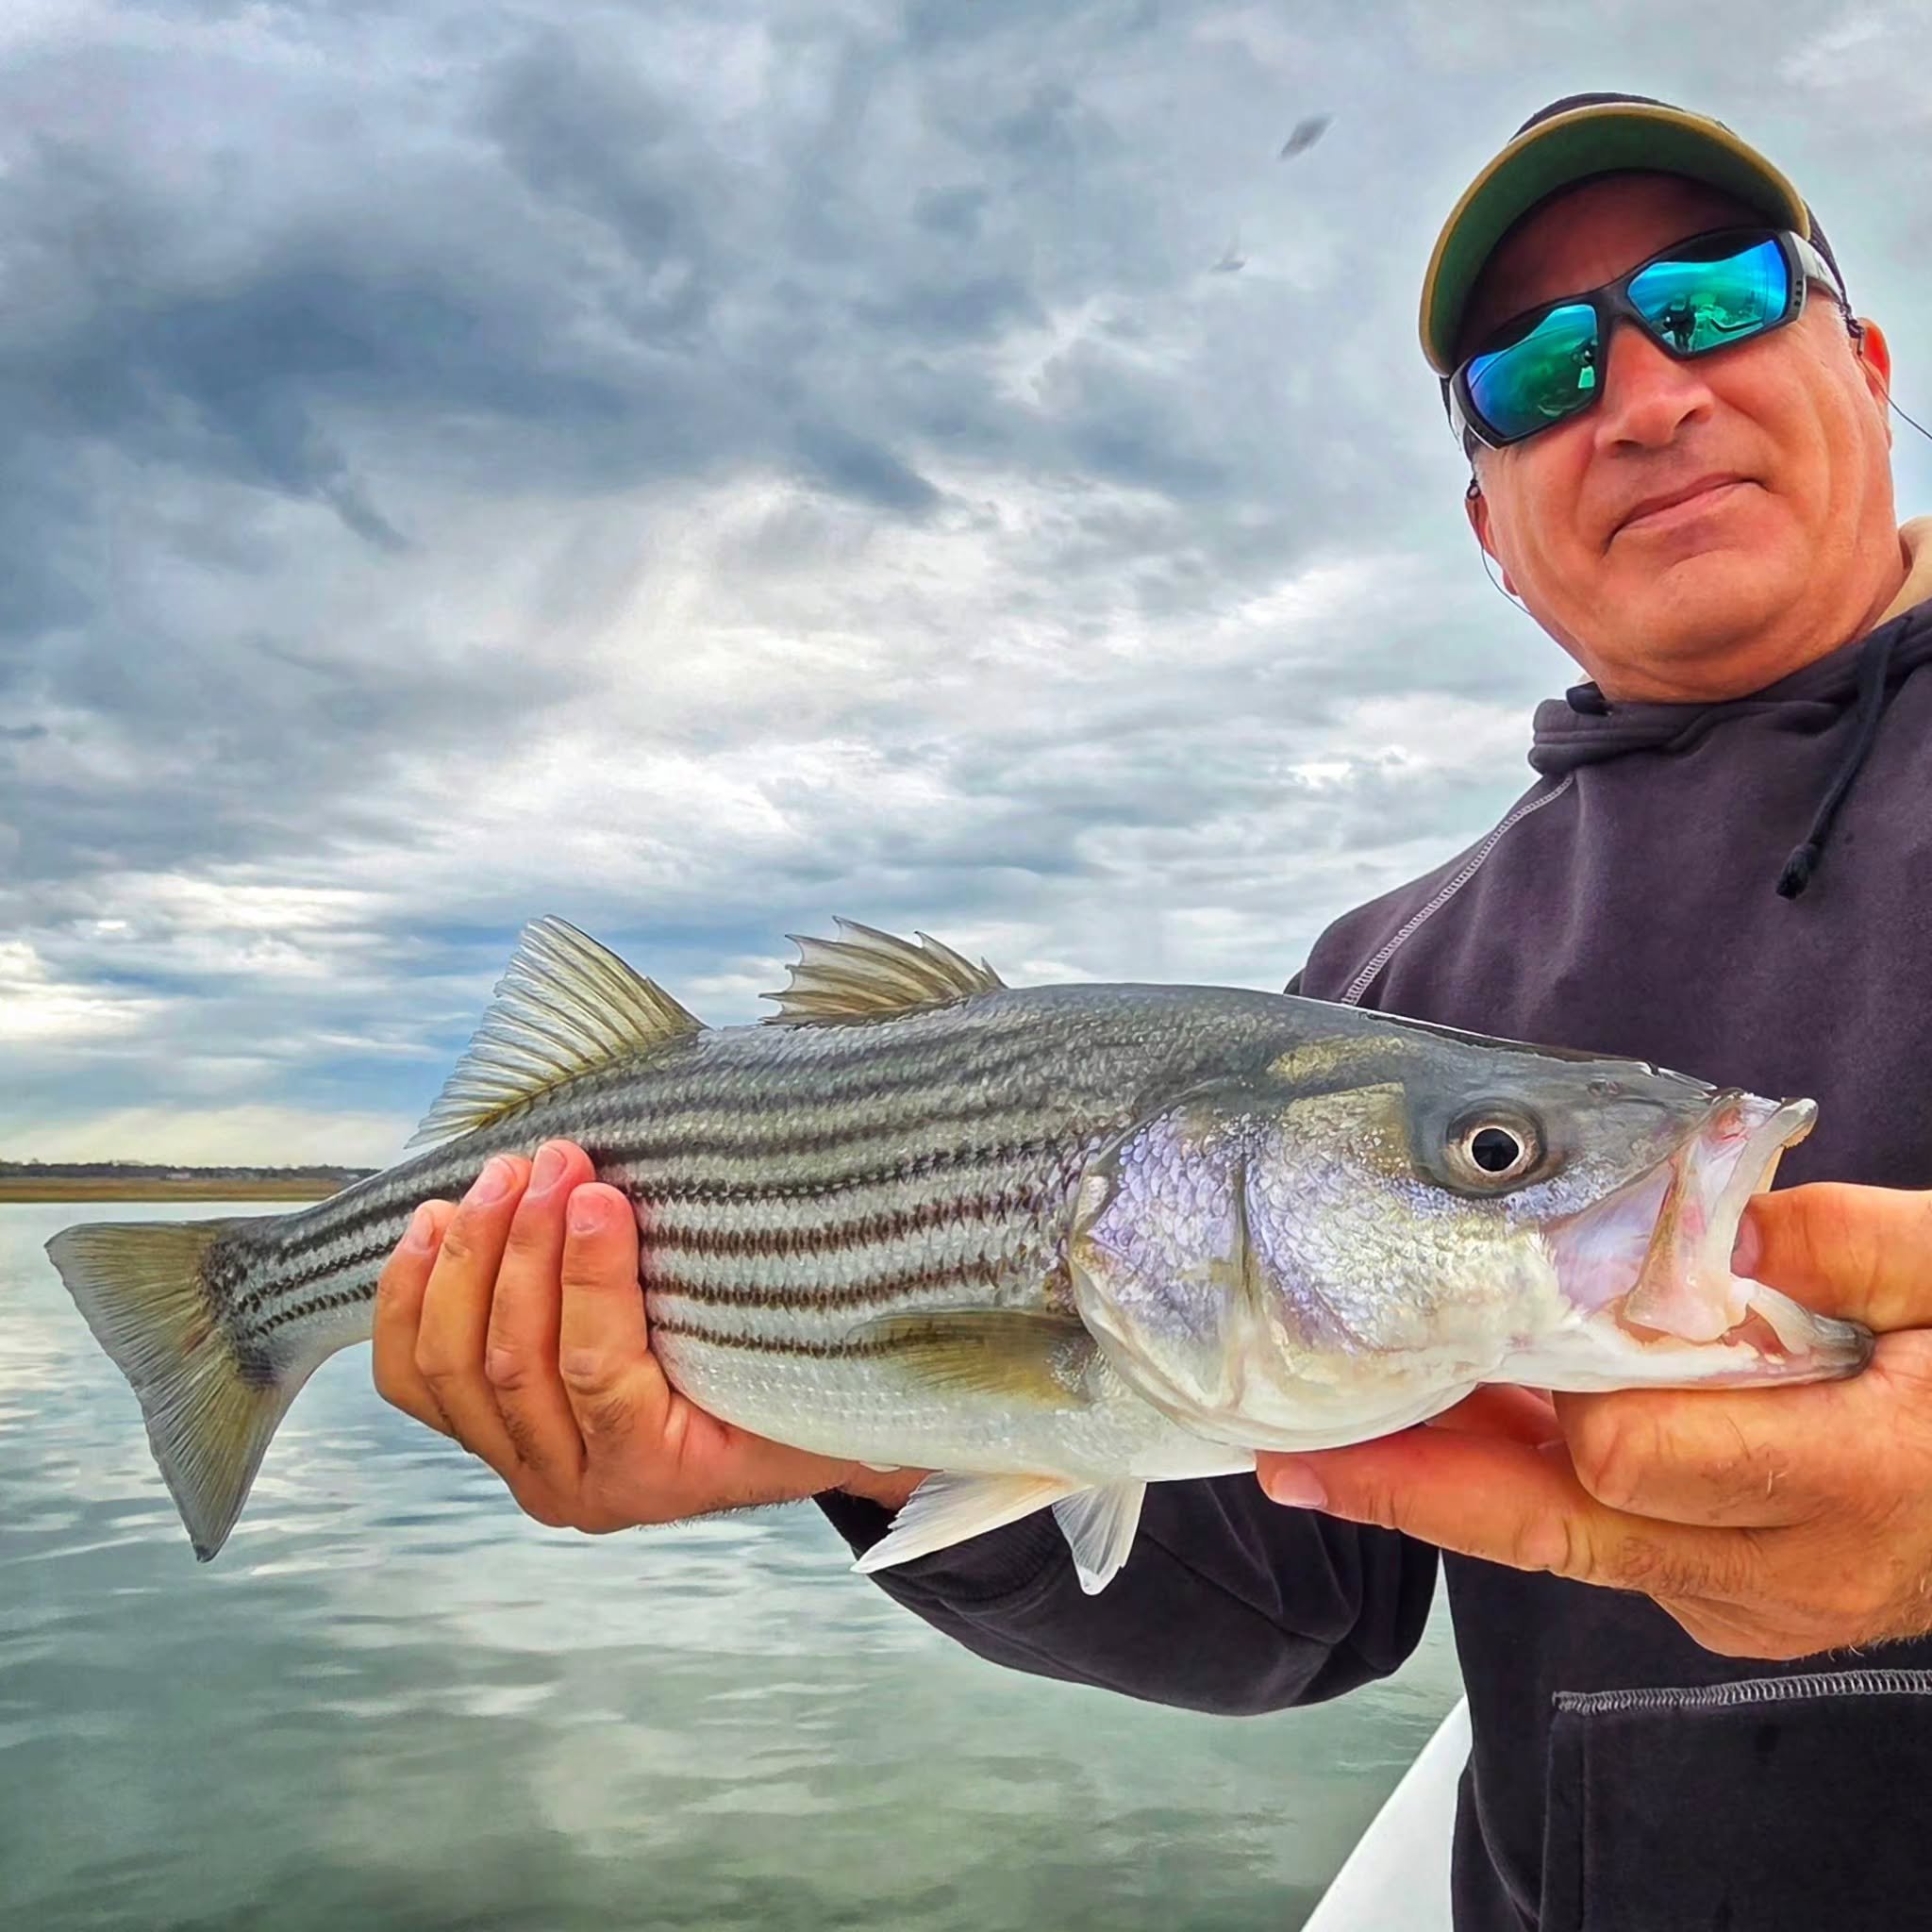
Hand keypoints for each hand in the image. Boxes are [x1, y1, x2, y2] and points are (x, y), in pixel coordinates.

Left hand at [373, 1139, 925, 1532]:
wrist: (779, 1435)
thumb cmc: (808, 1379)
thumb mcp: (826, 1361)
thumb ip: (829, 1318)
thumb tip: (884, 1244)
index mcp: (666, 1475)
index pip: (603, 1379)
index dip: (588, 1281)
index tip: (598, 1190)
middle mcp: (580, 1488)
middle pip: (512, 1363)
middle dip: (522, 1245)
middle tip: (552, 1156)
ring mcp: (522, 1464)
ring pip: (454, 1367)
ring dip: (469, 1255)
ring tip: (503, 1171)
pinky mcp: (485, 1436)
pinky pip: (415, 1381)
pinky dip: (409, 1299)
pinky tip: (428, 1224)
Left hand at [1255, 1182, 1931, 1659]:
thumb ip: (1838, 1239)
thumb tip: (1708, 1211)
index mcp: (1847, 1481)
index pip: (1630, 1449)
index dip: (1557, 1376)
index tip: (1494, 1309)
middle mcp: (1782, 1573)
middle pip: (1556, 1524)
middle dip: (1420, 1487)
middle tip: (1299, 1464)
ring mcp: (1750, 1603)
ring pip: (1564, 1543)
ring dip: (1458, 1483)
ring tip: (1333, 1438)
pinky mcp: (1726, 1602)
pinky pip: (1598, 1544)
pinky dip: (1527, 1486)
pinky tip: (1463, 1425)